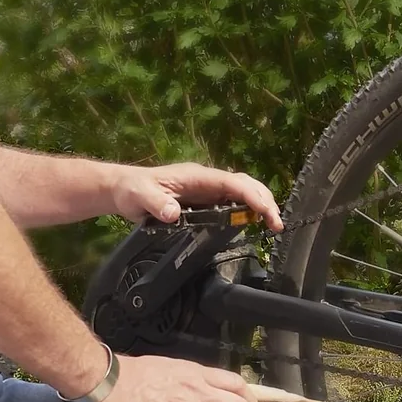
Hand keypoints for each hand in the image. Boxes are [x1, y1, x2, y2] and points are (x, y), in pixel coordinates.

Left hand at [107, 161, 283, 232]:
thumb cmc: (131, 191)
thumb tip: (173, 214)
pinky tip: (253, 223)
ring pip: (241, 191)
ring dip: (259, 204)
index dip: (252, 197)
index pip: (232, 183)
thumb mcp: (140, 197)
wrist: (124, 190)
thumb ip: (156, 204)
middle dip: (264, 200)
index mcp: (197, 176)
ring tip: (272, 224)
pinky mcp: (204, 200)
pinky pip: (231, 202)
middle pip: (244, 184)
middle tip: (277, 224)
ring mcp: (207, 189)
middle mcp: (207, 180)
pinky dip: (247, 210)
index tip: (266, 214)